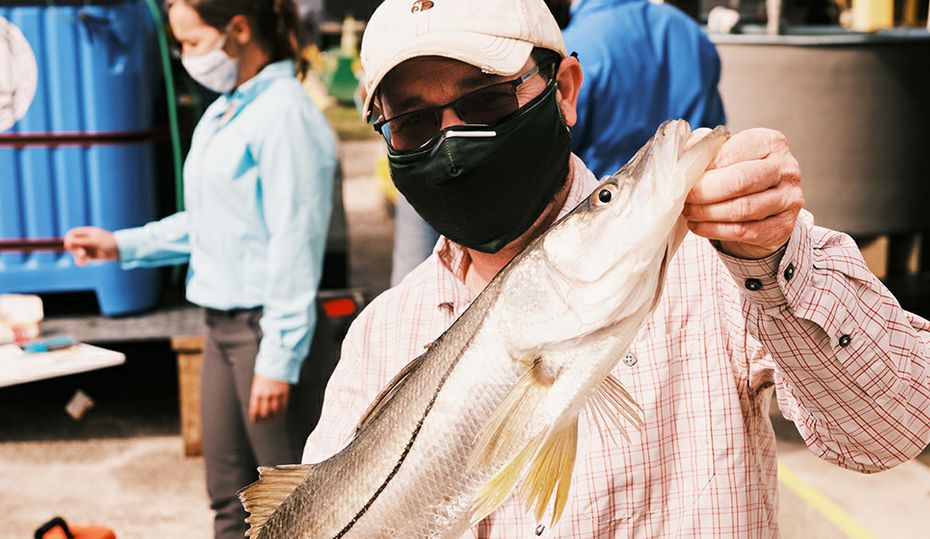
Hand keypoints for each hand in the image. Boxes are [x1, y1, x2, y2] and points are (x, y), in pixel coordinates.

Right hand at [64, 227, 119, 265]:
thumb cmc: (109, 242)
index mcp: (86, 232)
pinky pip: (80, 259)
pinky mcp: (90, 255)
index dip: (68, 239)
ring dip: (78, 257)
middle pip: (72, 244)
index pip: (71, 233)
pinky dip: (81, 262)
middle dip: (75, 250)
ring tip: (86, 259)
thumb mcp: (94, 241)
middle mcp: (85, 239)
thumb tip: (68, 242)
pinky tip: (86, 263)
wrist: (120, 250)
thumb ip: (81, 241)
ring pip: (75, 253)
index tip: (70, 246)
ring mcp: (87, 247)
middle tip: (83, 253)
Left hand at [249, 374, 290, 421]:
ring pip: (274, 411)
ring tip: (273, 418)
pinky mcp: (284, 393)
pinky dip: (282, 411)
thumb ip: (257, 394)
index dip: (255, 418)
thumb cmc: (265, 371)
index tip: (255, 421)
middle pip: (265, 413)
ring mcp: (276, 394)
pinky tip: (280, 413)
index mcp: (257, 392)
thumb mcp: (257, 383)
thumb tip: (258, 407)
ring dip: (273, 417)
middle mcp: (266, 395)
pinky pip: (283, 406)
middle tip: (265, 421)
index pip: (254, 410)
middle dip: (264, 419)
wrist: (276, 362)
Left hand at [683, 128, 803, 258]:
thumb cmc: (741, 174)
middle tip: (684, 196)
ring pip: (742, 208)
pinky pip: (743, 231)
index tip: (685, 176)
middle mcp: (785, 168)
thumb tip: (684, 153)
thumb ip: (705, 147)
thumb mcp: (726, 152)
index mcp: (771, 142)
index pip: (733, 151)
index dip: (704, 166)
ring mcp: (788, 199)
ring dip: (707, 212)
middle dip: (704, 191)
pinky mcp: (783, 226)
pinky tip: (699, 225)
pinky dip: (714, 230)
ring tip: (689, 211)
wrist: (767, 206)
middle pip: (740, 180)